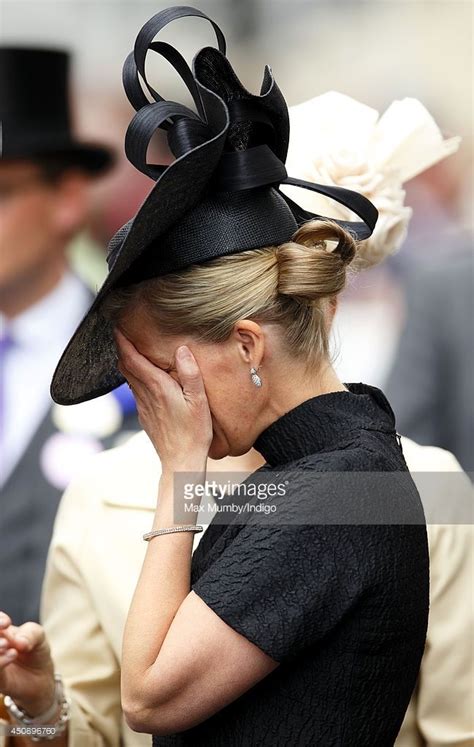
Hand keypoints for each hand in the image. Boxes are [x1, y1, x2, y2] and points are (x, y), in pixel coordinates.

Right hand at [0, 611, 55, 717]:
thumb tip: (18, 641)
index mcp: (0, 632)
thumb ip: (30, 634)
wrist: (41, 675)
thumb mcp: (38, 636)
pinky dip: (0, 662)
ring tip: (6, 645)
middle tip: (5, 640)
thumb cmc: (36, 650)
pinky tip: (12, 654)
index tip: (6, 623)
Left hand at [114, 328, 212, 471]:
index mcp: (157, 387)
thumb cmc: (194, 433)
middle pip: (125, 366)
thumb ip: (190, 374)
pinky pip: (135, 391)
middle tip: (124, 333)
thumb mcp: (199, 401)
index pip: (131, 358)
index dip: (122, 341)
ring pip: (128, 379)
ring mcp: (142, 407)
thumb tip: (181, 350)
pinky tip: (146, 379)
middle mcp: (145, 395)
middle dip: (123, 348)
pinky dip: (135, 378)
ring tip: (133, 350)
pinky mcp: (145, 416)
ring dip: (128, 362)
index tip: (117, 326)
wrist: (181, 462)